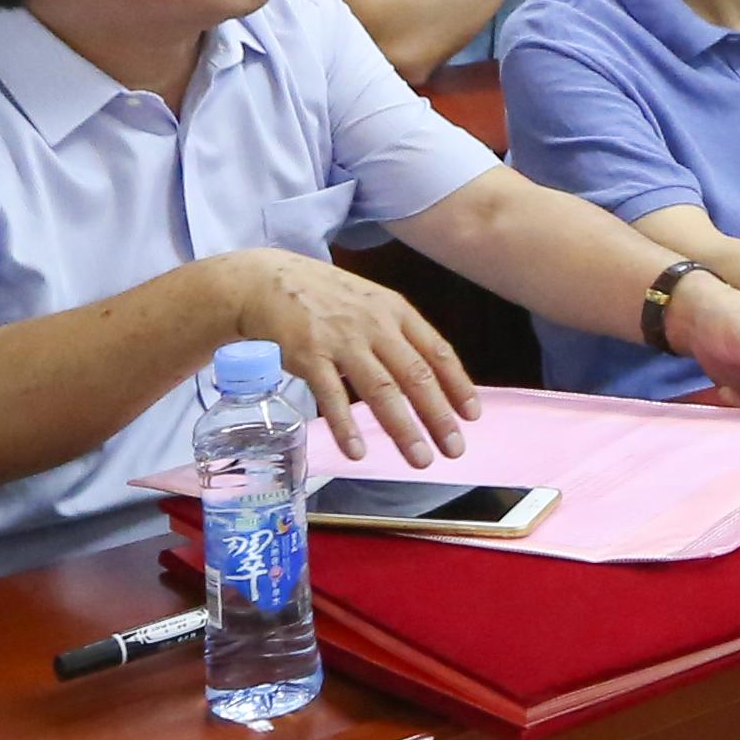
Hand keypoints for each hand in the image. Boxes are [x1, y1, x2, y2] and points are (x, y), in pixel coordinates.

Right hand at [224, 251, 481, 466]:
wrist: (267, 281)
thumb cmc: (325, 298)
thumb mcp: (371, 303)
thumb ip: (397, 335)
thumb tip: (428, 377)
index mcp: (396, 311)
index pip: (437, 351)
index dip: (458, 385)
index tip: (472, 416)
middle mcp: (375, 325)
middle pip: (415, 376)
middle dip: (438, 416)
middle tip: (454, 449)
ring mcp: (342, 341)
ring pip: (381, 390)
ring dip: (403, 428)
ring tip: (419, 458)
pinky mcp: (309, 356)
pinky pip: (332, 397)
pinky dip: (346, 426)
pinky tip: (358, 451)